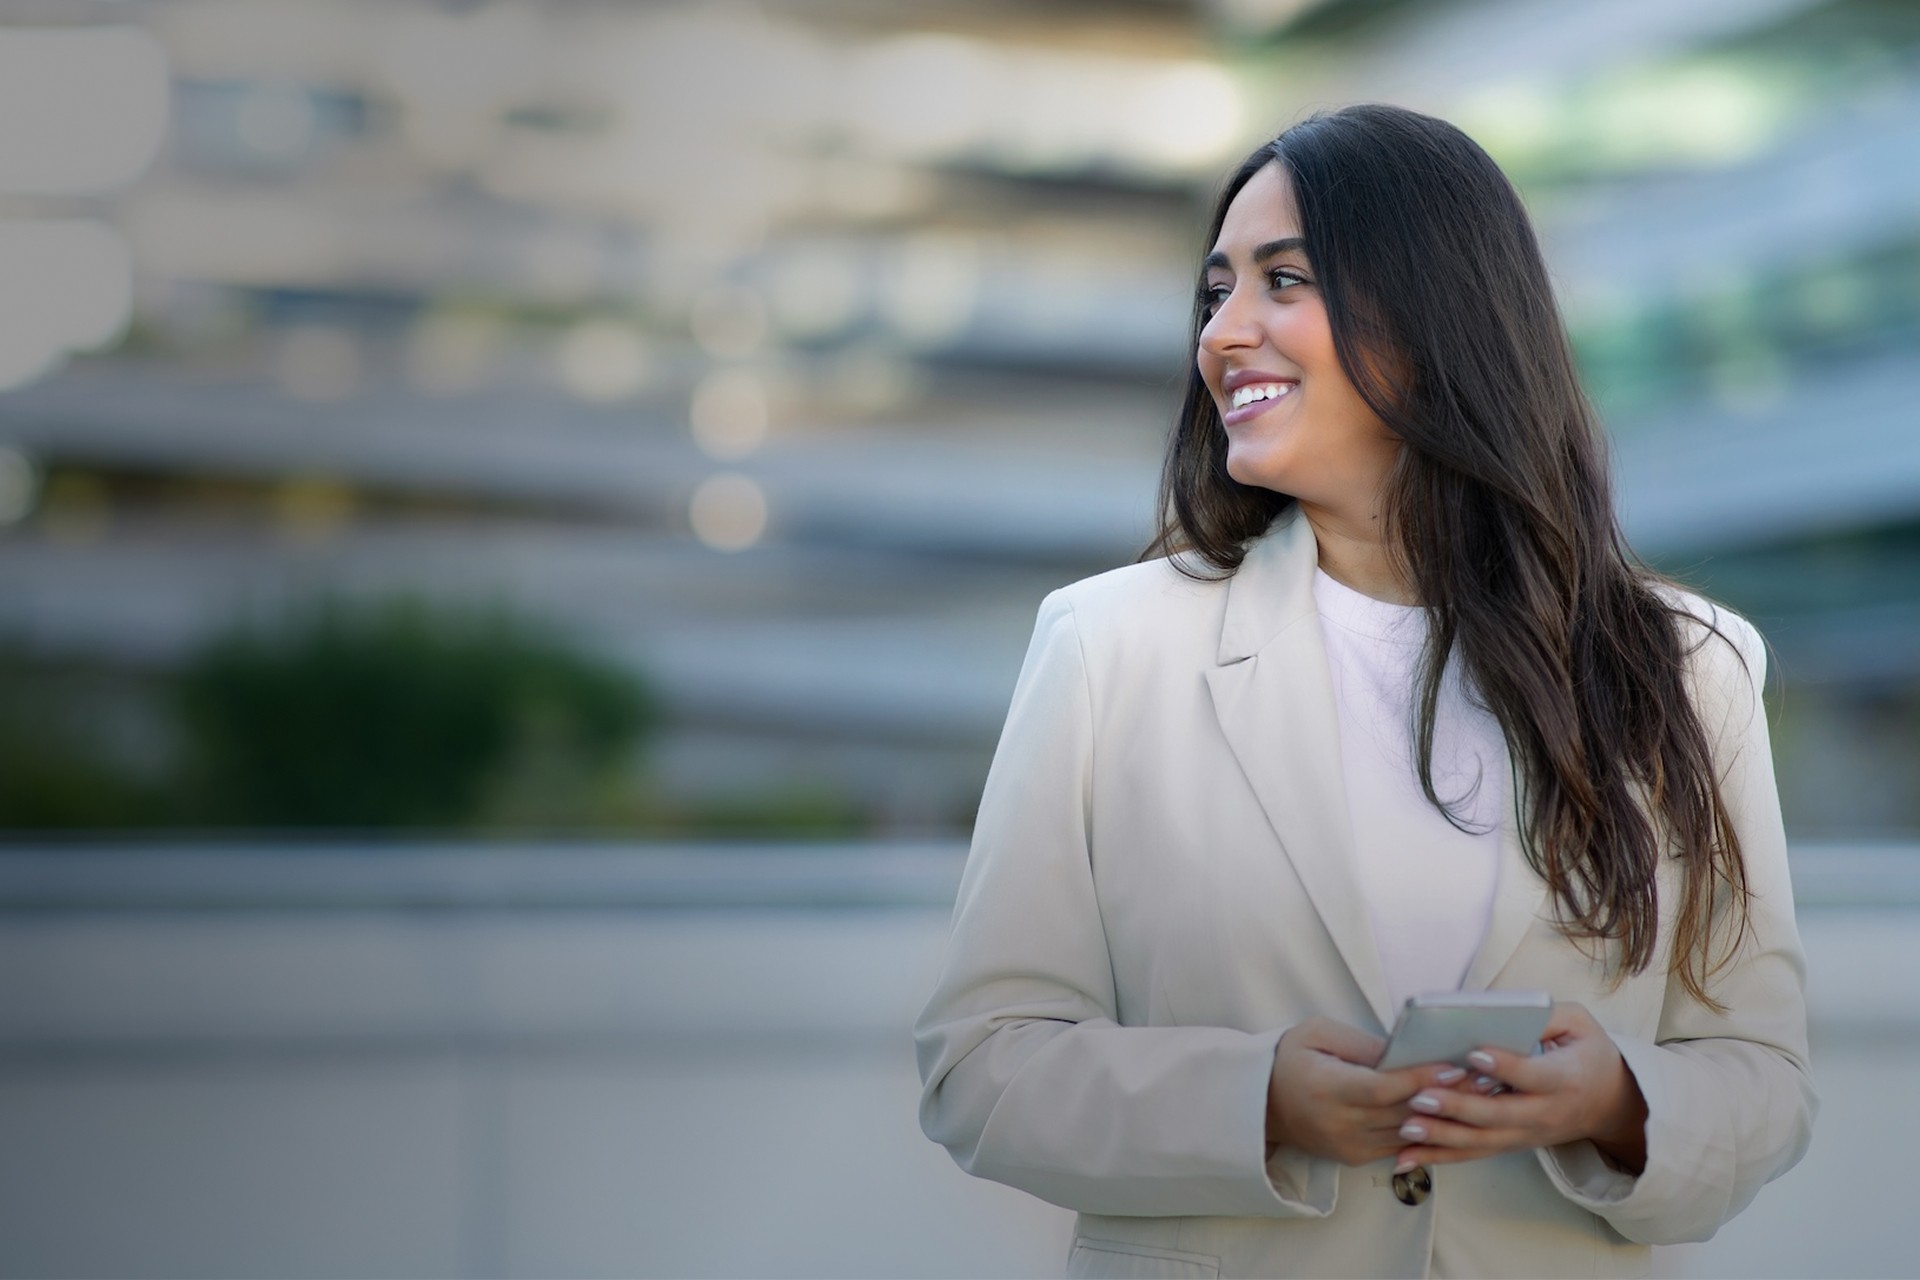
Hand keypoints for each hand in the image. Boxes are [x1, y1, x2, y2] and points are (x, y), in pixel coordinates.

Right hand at [1268, 1017, 1467, 1166]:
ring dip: (1445, 1117)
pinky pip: (1400, 1144)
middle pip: (1403, 1114)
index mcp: (1325, 1089)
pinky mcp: (1356, 1158)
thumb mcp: (1318, 1034)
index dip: (1420, 1079)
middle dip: (1446, 1096)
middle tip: (1484, 1079)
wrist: (1260, 1102)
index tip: (1454, 1065)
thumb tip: (1405, 1052)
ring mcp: (1348, 1146)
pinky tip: (1452, 1114)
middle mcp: (1338, 1124)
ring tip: (1479, 1096)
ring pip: (1407, 1133)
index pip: (1382, 1089)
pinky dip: (1427, 1130)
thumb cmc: (1290, 1058)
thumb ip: (1361, 1044)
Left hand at [1391, 1001, 1647, 1173]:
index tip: (1473, 1054)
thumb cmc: (1588, 1053)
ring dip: (1442, 1138)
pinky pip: (1475, 1153)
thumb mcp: (1579, 1023)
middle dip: (1458, 1108)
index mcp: (1565, 1078)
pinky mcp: (1512, 1144)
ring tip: (1407, 1128)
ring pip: (1483, 1141)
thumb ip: (1545, 1015)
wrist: (1611, 1103)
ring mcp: (1528, 1134)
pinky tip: (1407, 1157)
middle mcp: (1545, 1113)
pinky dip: (1440, 1157)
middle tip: (1421, 1097)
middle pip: (1499, 1115)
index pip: (1533, 1075)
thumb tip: (1501, 1011)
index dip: (1505, 1067)